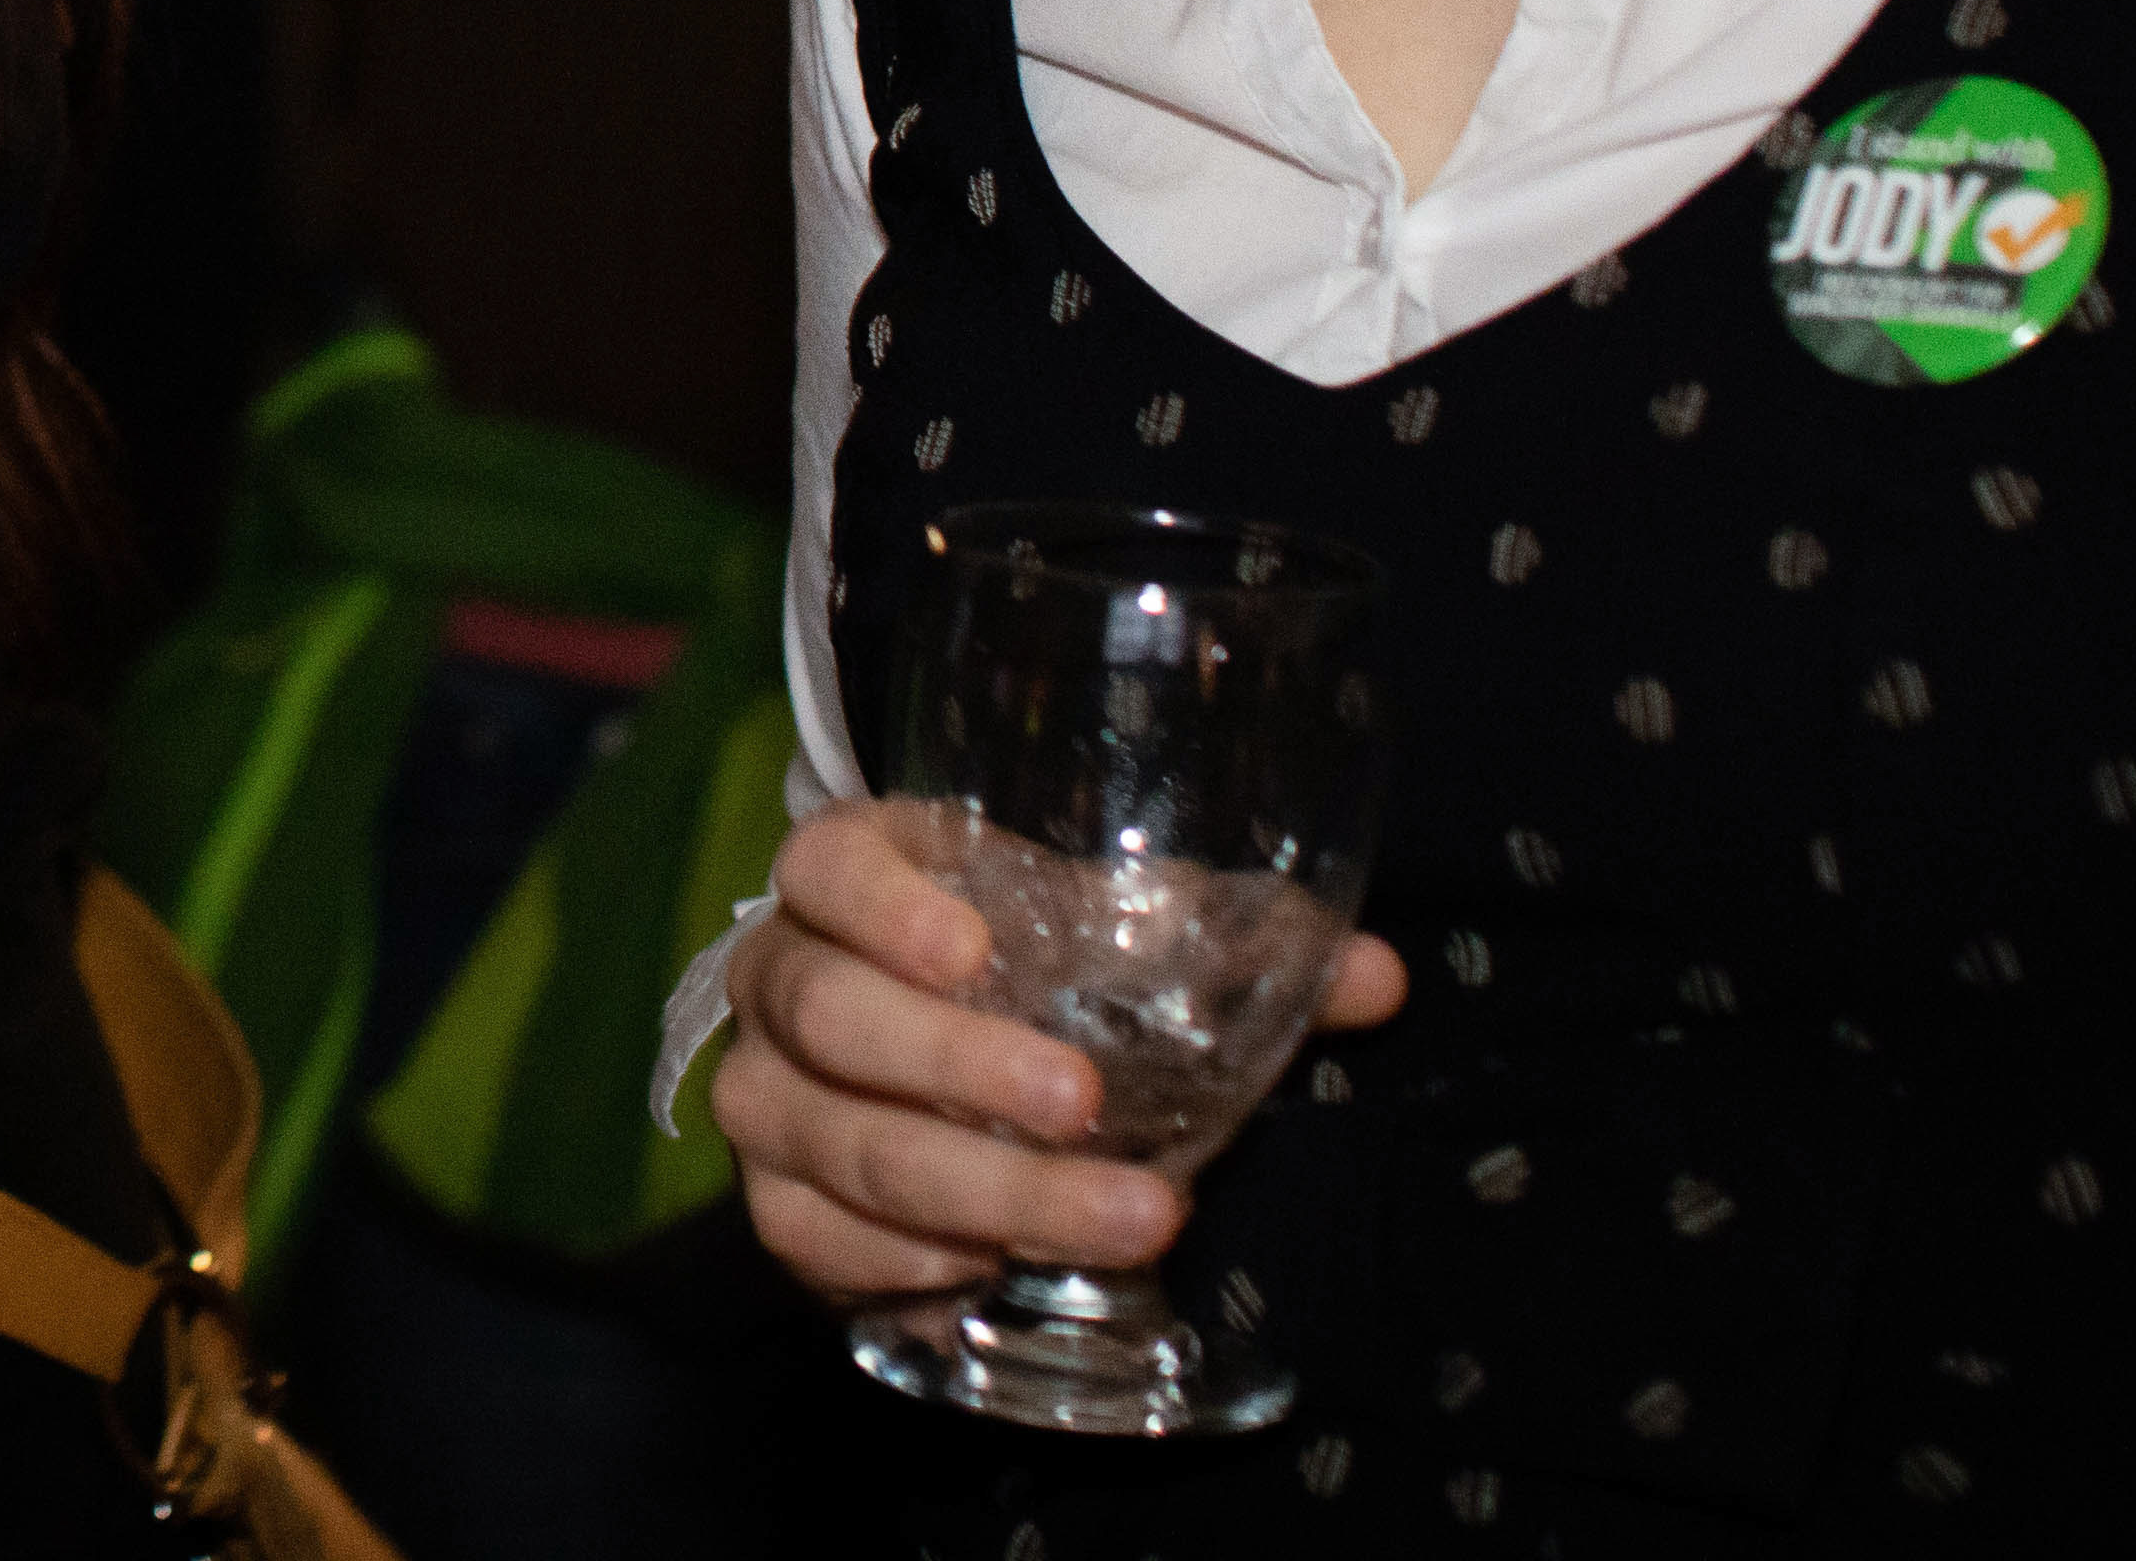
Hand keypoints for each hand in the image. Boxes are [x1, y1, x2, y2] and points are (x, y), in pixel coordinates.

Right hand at [707, 798, 1408, 1299]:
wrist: (909, 1052)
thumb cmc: (1017, 972)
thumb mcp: (1099, 935)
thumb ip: (1227, 946)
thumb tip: (1374, 977)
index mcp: (848, 880)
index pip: (824, 866)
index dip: (882, 905)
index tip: (974, 950)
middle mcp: (778, 978)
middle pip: (831, 1014)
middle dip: (958, 1067)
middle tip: (1084, 1108)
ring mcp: (761, 1094)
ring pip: (834, 1142)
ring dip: (977, 1191)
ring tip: (1124, 1223)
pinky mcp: (769, 1199)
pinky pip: (808, 1237)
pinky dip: (901, 1258)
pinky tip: (993, 1268)